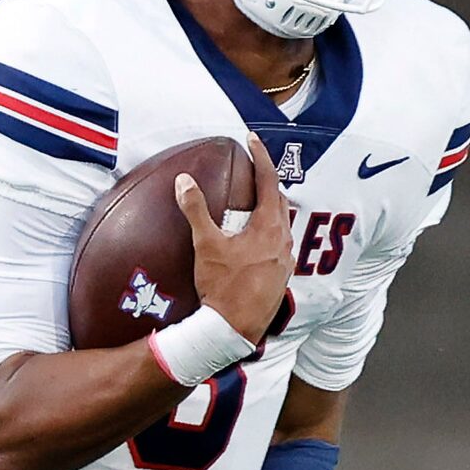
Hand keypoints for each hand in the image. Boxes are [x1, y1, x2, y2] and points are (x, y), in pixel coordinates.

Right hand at [176, 135, 290, 343]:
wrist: (233, 329)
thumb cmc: (222, 287)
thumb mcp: (205, 245)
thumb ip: (196, 210)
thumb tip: (184, 181)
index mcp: (268, 227)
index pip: (268, 181)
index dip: (261, 157)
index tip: (253, 140)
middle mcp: (283, 241)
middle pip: (280, 201)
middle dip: (268, 182)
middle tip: (255, 169)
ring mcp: (285, 261)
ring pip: (283, 224)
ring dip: (271, 209)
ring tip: (256, 203)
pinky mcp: (281, 278)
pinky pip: (280, 246)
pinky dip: (271, 233)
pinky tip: (258, 241)